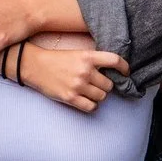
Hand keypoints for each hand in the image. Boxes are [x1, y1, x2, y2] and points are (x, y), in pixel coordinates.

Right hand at [0, 44, 127, 112]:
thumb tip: (112, 71)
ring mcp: (78, 85)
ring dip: (98, 96)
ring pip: (102, 97)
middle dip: (105, 86)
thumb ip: (93, 60)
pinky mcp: (71, 97)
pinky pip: (91, 107)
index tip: (126, 72)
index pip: (115, 61)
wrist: (35, 66)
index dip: (124, 68)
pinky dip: (92, 106)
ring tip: (89, 92)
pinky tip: (86, 101)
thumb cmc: (57, 59)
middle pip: (109, 85)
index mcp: (88, 57)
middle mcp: (85, 71)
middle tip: (98, 84)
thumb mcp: (77, 53)